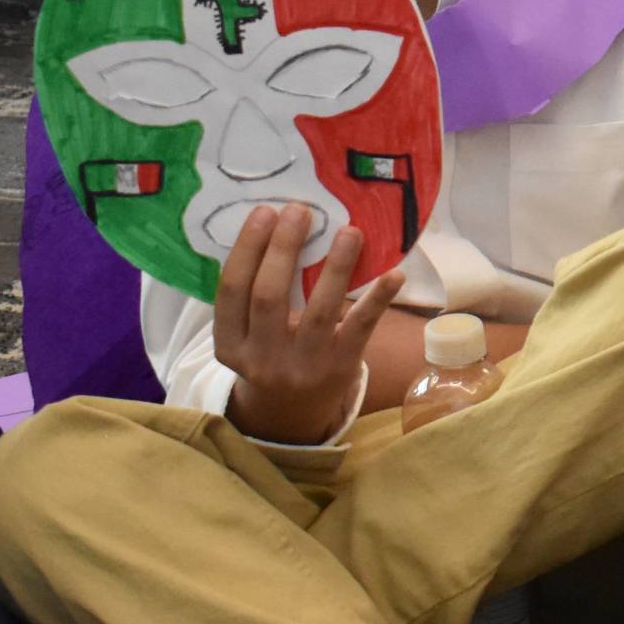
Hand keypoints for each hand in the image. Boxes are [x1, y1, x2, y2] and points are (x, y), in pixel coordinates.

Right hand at [217, 202, 403, 444]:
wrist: (295, 413)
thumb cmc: (272, 353)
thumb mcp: (248, 334)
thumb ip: (254, 295)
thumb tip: (279, 226)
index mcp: (230, 345)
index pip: (231, 292)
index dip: (247, 250)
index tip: (265, 212)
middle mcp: (261, 359)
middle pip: (269, 296)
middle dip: (284, 249)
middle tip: (299, 210)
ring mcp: (302, 366)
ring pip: (318, 310)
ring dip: (336, 266)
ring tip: (349, 231)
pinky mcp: (341, 368)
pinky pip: (360, 329)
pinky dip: (377, 300)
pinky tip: (394, 274)